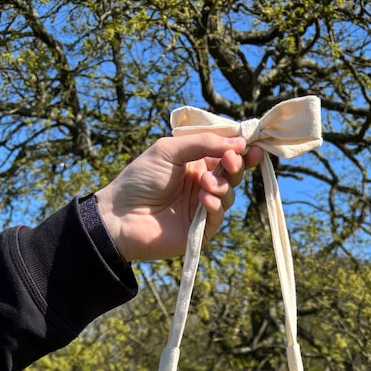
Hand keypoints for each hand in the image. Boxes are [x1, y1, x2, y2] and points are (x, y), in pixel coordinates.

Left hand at [94, 133, 262, 262]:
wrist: (121, 215)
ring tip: (204, 183)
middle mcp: (201, 182)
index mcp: (194, 161)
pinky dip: (215, 205)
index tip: (249, 144)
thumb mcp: (170, 150)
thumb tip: (239, 141)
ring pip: (229, 193)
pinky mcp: (201, 229)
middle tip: (231, 160)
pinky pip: (219, 216)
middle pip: (233, 172)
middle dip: (236, 165)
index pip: (225, 152)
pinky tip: (204, 199)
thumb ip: (203, 143)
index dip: (239, 148)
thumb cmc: (140, 179)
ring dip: (223, 185)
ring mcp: (201, 206)